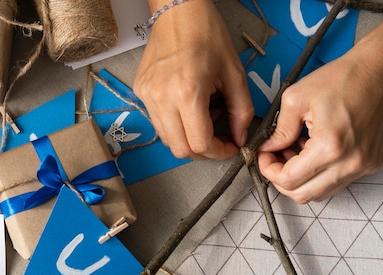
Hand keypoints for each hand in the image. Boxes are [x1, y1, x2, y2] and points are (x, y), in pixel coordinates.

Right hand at [133, 0, 252, 159]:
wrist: (179, 13)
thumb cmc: (207, 36)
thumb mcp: (234, 74)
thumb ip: (241, 111)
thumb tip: (240, 137)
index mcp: (188, 93)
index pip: (199, 144)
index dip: (218, 152)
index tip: (229, 147)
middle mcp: (162, 99)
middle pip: (180, 149)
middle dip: (202, 151)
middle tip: (217, 140)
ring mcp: (148, 96)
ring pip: (166, 139)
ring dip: (187, 138)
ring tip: (202, 116)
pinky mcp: (140, 92)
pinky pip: (157, 121)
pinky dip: (175, 124)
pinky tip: (187, 106)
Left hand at [258, 20, 382, 203]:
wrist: (379, 71)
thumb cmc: (344, 79)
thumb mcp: (296, 98)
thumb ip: (278, 129)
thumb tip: (268, 148)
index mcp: (330, 146)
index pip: (288, 180)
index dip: (268, 170)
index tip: (264, 156)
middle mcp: (350, 162)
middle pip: (302, 194)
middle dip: (281, 179)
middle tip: (274, 158)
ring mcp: (362, 165)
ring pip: (319, 192)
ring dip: (300, 179)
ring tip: (294, 152)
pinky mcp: (369, 163)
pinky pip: (336, 182)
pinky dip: (318, 174)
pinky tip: (312, 152)